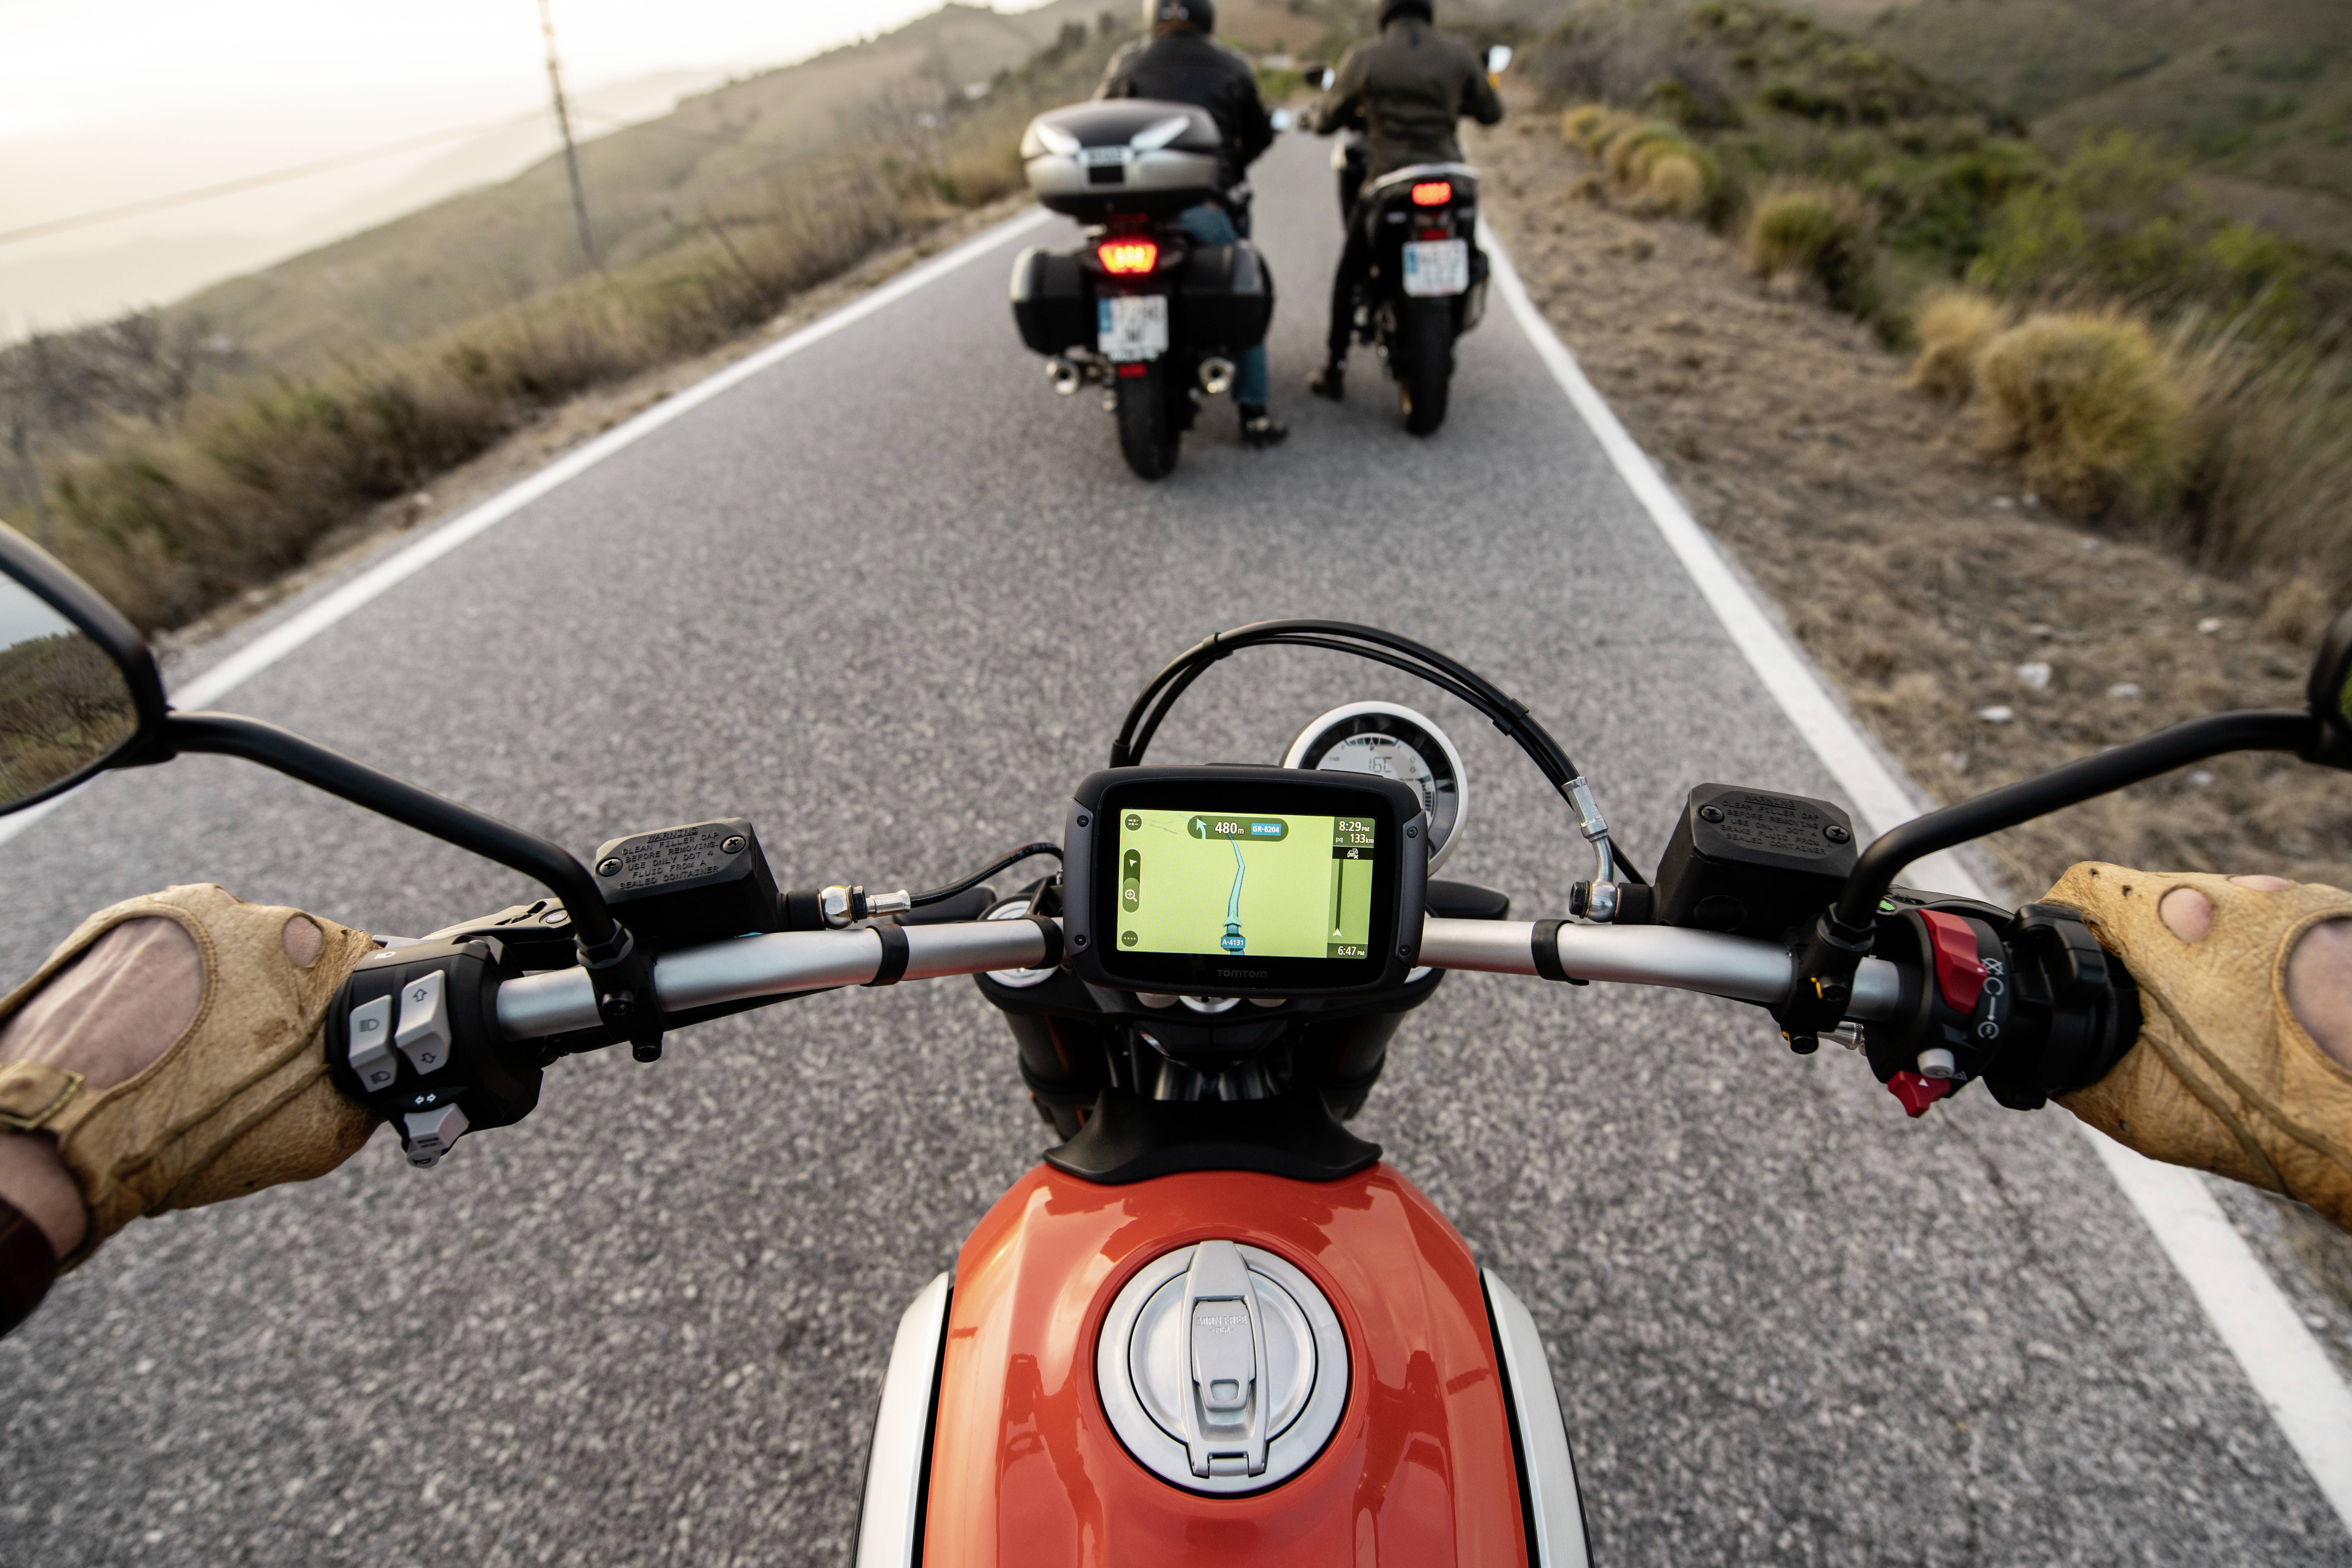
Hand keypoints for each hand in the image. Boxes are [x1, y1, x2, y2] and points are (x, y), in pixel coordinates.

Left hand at [0, 885, 377, 1269]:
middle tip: (249, 1057)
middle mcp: (250, 916)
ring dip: (217, 991)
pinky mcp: (122, 924)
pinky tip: (151, 1035)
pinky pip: (165, 949)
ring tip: (191, 1052)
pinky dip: (164, 986)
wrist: (62, 1137)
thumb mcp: (313, 1133)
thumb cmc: (182, 1134)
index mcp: (312, 951)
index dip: (338, 1015)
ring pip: (221, 951)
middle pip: (284, 954)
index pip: (354, 968)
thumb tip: (374, 1084)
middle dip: (275, 1000)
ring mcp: (179, 914)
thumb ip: (363, 1091)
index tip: (321, 1045)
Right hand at [2044, 865, 2351, 1229]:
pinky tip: (2273, 1010)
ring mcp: (2292, 903)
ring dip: (2208, 950)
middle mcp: (2232, 896)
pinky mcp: (2335, 918)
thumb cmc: (2275, 1110)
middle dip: (2149, 947)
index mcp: (2166, 925)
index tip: (2082, 961)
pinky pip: (2275, 925)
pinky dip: (2262, 959)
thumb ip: (2084, 1073)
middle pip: (2159, 898)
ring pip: (2222, 908)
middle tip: (2160, 1009)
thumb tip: (2059, 1064)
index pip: (2091, 888)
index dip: (2076, 926)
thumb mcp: (2146, 1106)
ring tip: (2226, 1016)